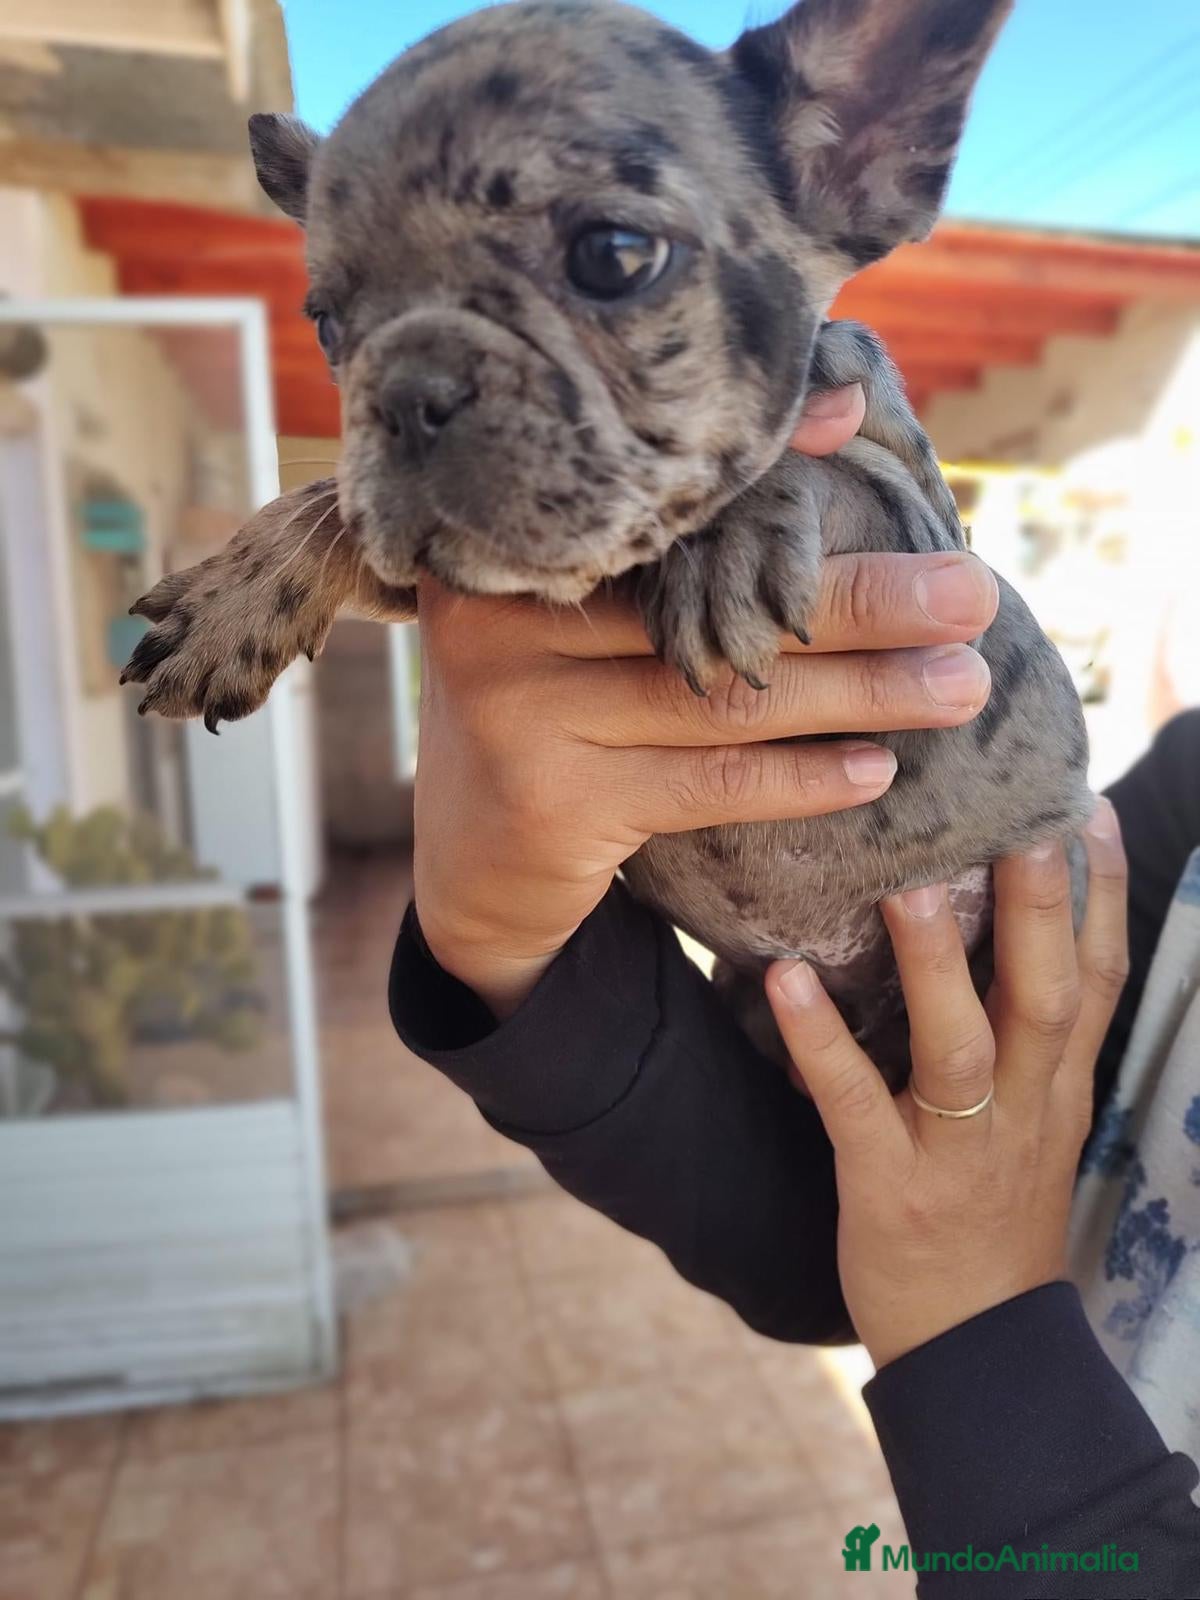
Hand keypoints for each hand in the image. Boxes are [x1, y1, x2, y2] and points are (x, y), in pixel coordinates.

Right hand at [414, 383, 997, 1016]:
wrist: (473, 855)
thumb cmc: (559, 705)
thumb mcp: (594, 614)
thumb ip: (690, 531)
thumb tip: (836, 407)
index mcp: (513, 548)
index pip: (657, 505)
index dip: (759, 468)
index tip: (859, 428)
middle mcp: (498, 620)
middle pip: (706, 603)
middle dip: (855, 601)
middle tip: (971, 595)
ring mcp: (517, 715)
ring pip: (719, 698)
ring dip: (856, 694)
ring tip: (960, 687)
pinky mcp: (551, 805)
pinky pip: (703, 784)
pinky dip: (797, 777)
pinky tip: (876, 770)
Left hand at [765, 799, 1129, 1368]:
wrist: (980, 1350)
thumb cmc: (996, 1213)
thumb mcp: (1038, 1121)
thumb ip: (1029, 1037)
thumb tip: (1005, 935)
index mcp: (1060, 1087)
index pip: (1101, 978)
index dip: (1104, 892)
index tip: (1092, 807)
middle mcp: (1024, 1110)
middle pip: (1048, 998)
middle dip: (1042, 909)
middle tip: (1023, 821)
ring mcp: (959, 1150)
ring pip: (960, 1047)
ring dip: (934, 965)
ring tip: (905, 885)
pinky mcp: (890, 1186)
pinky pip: (854, 1104)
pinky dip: (821, 1041)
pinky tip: (786, 977)